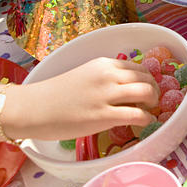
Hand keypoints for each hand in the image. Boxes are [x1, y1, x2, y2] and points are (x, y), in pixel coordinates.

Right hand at [4, 57, 158, 140]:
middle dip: (154, 91)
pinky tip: (144, 123)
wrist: (31, 108)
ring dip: (153, 103)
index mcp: (104, 64)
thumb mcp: (84, 75)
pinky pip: (138, 115)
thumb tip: (125, 86)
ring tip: (148, 111)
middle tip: (151, 102)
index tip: (147, 89)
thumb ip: (105, 77)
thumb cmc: (54, 95)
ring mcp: (107, 95)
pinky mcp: (104, 115)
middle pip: (147, 78)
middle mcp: (108, 75)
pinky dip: (147, 119)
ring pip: (147, 92)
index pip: (139, 67)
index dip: (147, 79)